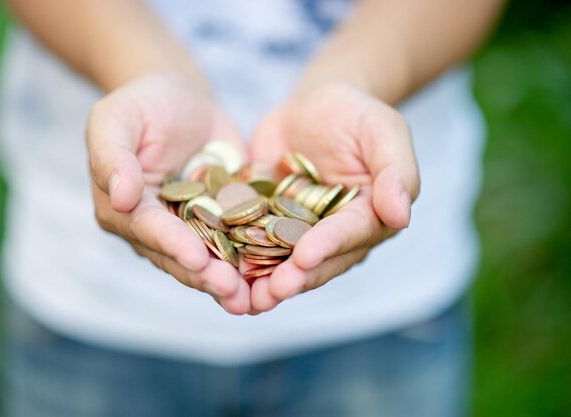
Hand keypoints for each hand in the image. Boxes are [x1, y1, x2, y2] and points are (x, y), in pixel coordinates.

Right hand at [87, 75, 250, 313]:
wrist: (182, 99)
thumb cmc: (142, 103)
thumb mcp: (116, 119)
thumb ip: (112, 156)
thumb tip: (119, 198)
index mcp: (125, 210)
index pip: (149, 231)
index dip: (173, 245)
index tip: (197, 259)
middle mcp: (156, 229)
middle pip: (181, 257)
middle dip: (206, 276)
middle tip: (232, 292)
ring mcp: (191, 230)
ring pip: (211, 260)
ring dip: (231, 280)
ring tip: (254, 298)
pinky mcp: (222, 222)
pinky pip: (238, 243)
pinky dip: (254, 260)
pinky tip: (276, 275)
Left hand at [249, 82, 419, 312]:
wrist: (314, 105)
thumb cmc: (356, 112)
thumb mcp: (383, 129)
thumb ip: (396, 170)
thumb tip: (401, 217)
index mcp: (368, 216)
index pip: (349, 234)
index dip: (328, 246)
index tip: (304, 256)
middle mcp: (334, 233)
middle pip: (316, 261)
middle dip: (293, 278)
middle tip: (270, 293)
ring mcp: (299, 232)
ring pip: (283, 262)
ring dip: (265, 282)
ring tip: (244, 299)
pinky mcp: (268, 222)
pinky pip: (253, 242)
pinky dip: (238, 258)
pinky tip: (220, 271)